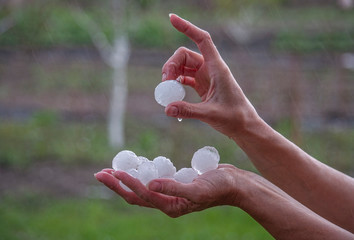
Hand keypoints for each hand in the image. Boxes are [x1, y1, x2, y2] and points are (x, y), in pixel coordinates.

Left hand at [95, 164, 244, 217]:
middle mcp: (167, 203)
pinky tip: (134, 166)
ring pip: (140, 188)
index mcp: (171, 206)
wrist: (234, 184)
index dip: (126, 184)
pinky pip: (151, 180)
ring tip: (110, 170)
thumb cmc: (218, 187)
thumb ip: (174, 188)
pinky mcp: (173, 185)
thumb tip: (150, 184)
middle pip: (134, 195)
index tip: (113, 171)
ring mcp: (169, 194)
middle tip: (100, 173)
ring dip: (124, 180)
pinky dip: (139, 174)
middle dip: (116, 185)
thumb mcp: (197, 189)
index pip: (142, 195)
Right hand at [163, 14, 258, 136]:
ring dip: (172, 75)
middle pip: (185, 55)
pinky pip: (185, 78)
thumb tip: (167, 109)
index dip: (187, 27)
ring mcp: (206, 77)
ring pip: (183, 66)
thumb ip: (188, 110)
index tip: (171, 18)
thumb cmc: (234, 117)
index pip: (202, 39)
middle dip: (171, 65)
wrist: (244, 126)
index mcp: (217, 67)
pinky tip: (173, 95)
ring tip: (167, 90)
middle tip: (165, 83)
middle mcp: (210, 68)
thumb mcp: (210, 114)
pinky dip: (177, 83)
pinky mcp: (203, 86)